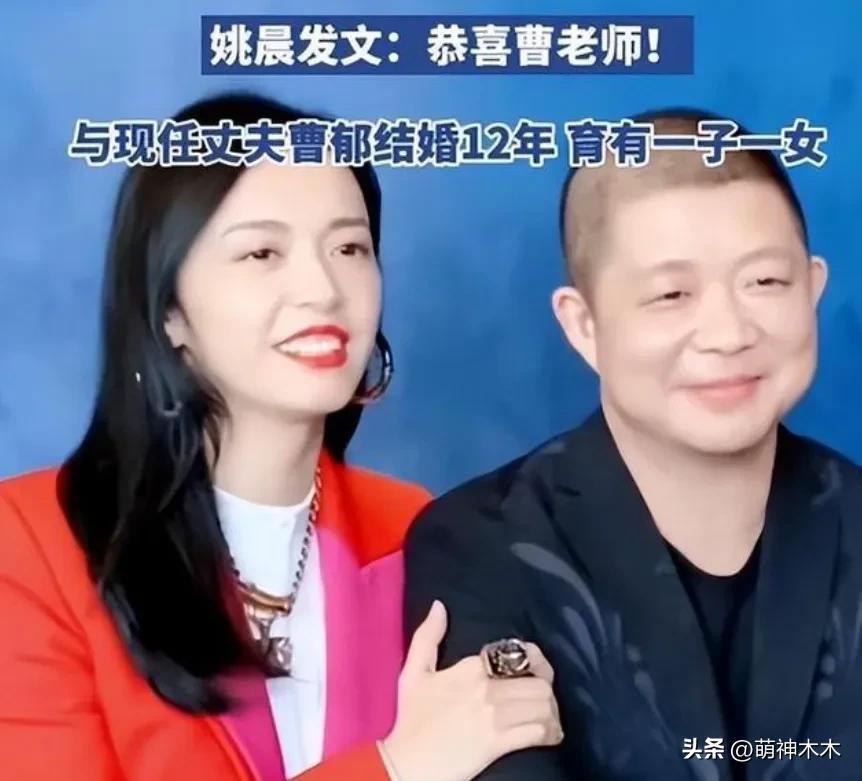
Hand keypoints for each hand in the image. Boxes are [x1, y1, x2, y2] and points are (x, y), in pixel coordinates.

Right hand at [381, 601, 562, 780]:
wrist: (406, 763)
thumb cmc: (412, 718)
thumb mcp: (413, 672)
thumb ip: (427, 636)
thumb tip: (440, 606)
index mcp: (471, 667)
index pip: (518, 655)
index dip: (535, 661)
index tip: (535, 671)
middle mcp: (486, 688)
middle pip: (538, 682)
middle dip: (547, 690)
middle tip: (545, 699)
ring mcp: (494, 716)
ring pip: (543, 705)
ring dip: (551, 712)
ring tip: (549, 718)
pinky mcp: (498, 743)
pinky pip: (537, 731)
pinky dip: (550, 732)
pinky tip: (550, 735)